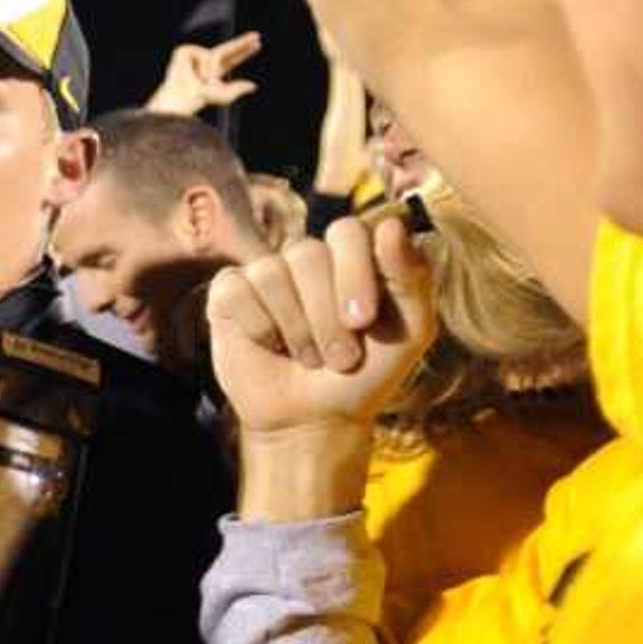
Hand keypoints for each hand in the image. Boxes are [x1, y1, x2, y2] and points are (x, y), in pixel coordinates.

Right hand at [142, 30, 262, 116]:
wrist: (182, 97)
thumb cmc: (199, 99)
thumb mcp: (223, 96)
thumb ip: (238, 89)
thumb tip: (253, 85)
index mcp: (215, 72)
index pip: (233, 59)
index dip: (244, 52)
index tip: (257, 44)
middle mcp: (206, 62)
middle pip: (228, 48)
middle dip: (243, 42)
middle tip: (257, 36)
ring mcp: (195, 55)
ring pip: (215, 55)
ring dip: (211, 69)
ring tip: (201, 79)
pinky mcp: (185, 51)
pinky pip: (201, 53)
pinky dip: (201, 64)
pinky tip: (191, 72)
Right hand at [205, 213, 437, 440]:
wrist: (317, 418)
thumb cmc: (367, 372)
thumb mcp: (409, 333)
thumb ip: (412, 278)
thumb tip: (391, 225)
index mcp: (354, 254)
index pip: (347, 231)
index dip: (353, 273)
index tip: (362, 321)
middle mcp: (309, 255)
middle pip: (308, 254)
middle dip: (325, 317)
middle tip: (341, 357)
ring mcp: (267, 271)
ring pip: (272, 274)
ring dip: (296, 330)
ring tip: (309, 357)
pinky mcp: (230, 293)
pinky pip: (236, 290)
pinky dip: (258, 328)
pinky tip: (271, 346)